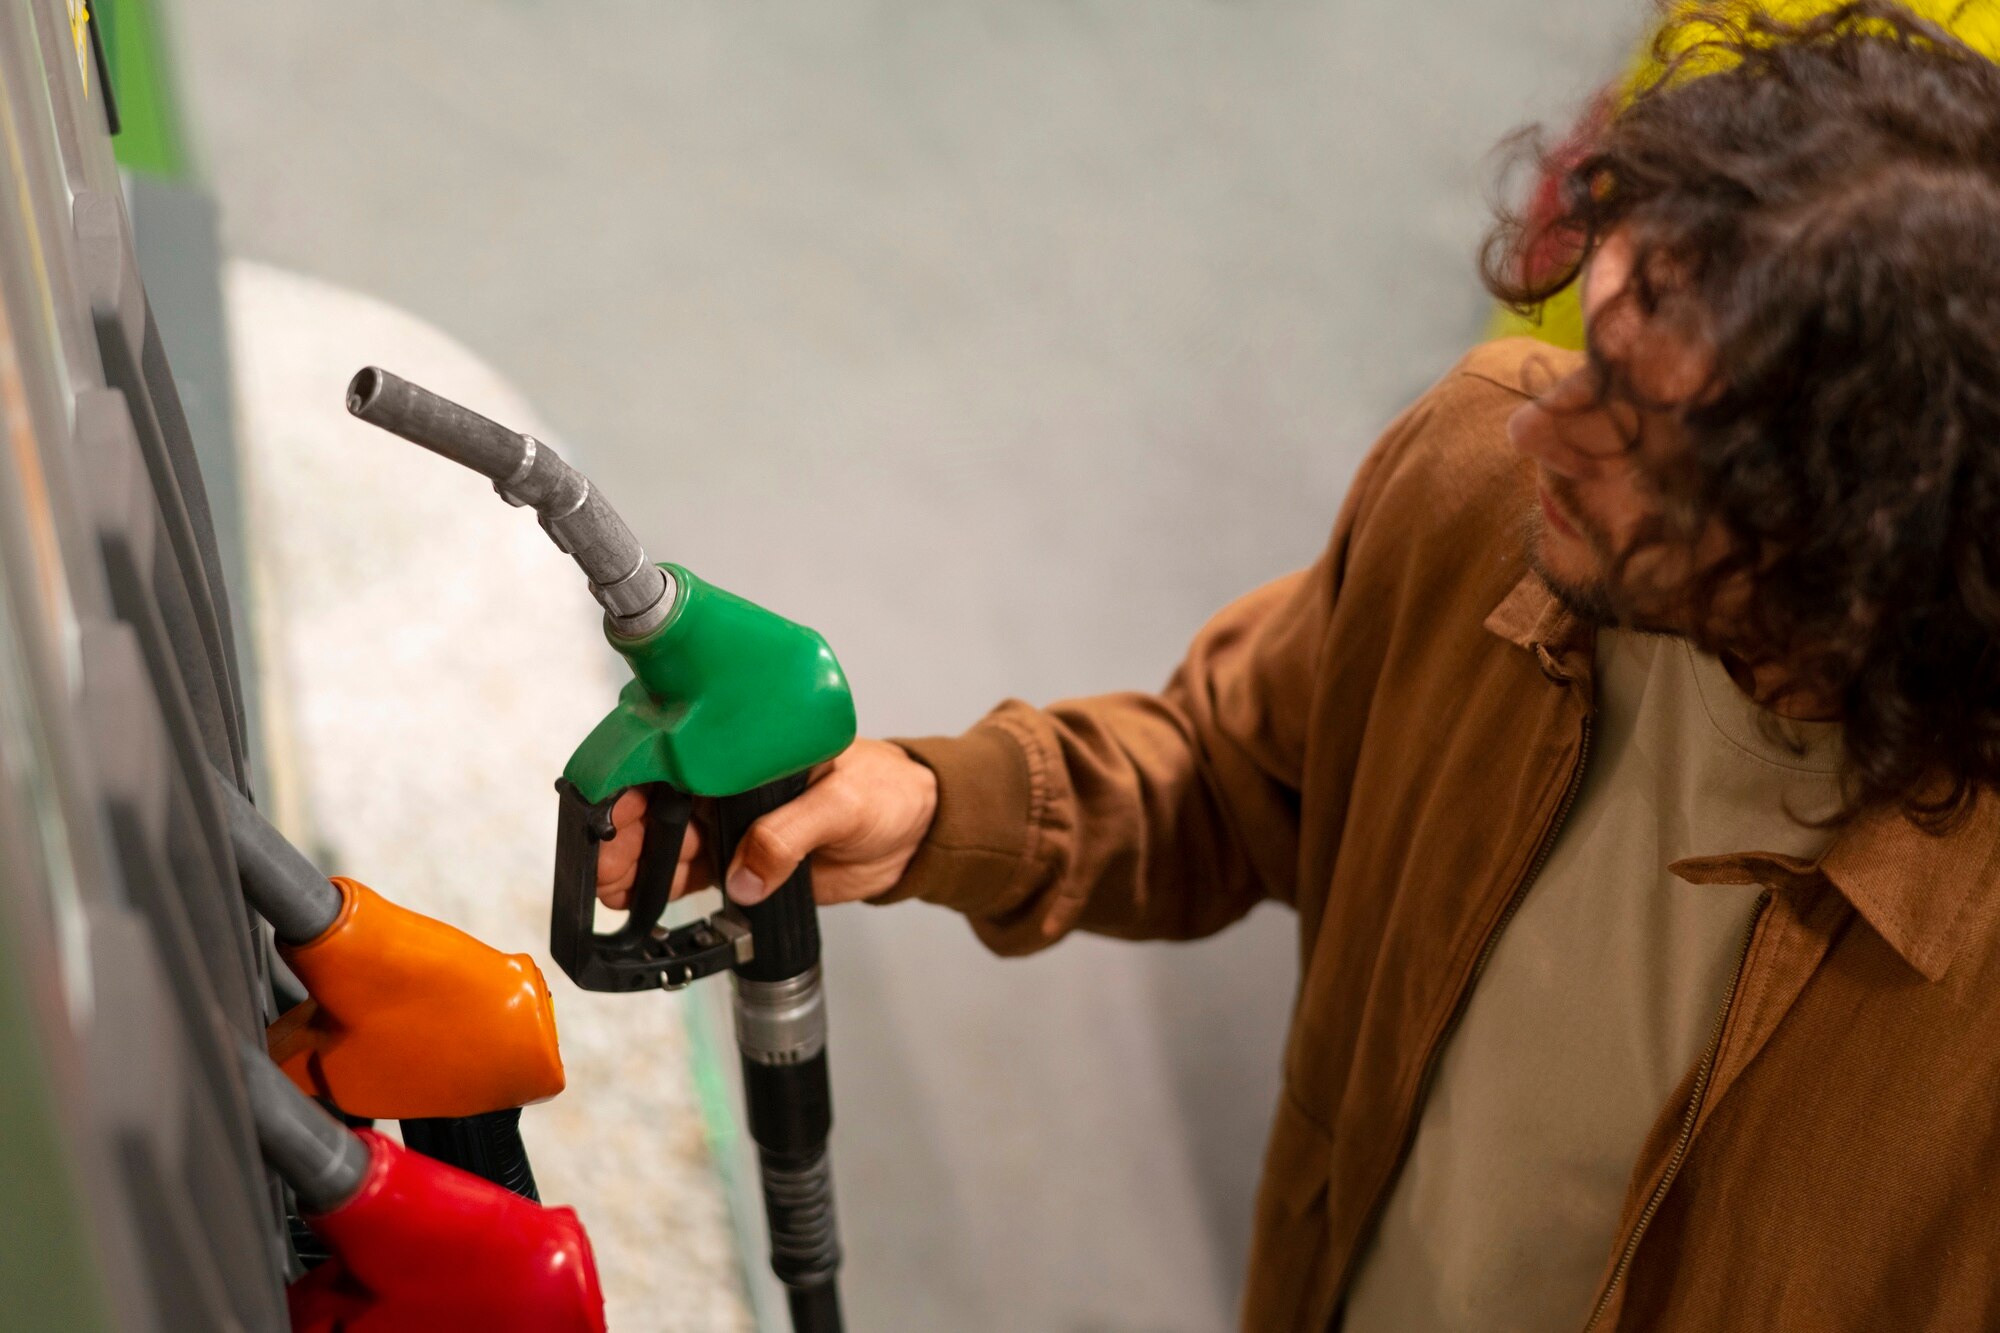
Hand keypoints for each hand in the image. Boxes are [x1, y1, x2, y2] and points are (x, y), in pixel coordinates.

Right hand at [593, 738, 939, 909]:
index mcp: (746, 748)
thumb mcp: (843, 805)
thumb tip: (746, 874)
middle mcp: (729, 781)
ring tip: (613, 890)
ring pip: (665, 842)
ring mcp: (731, 822)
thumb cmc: (886, 792)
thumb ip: (791, 834)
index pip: (675, 757)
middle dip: (623, 834)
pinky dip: (661, 887)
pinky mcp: (741, 860)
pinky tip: (638, 902)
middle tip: (604, 867)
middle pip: (657, 803)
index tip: (606, 814)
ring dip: (635, 865)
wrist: (915, 833)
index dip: (631, 783)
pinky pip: (690, 873)